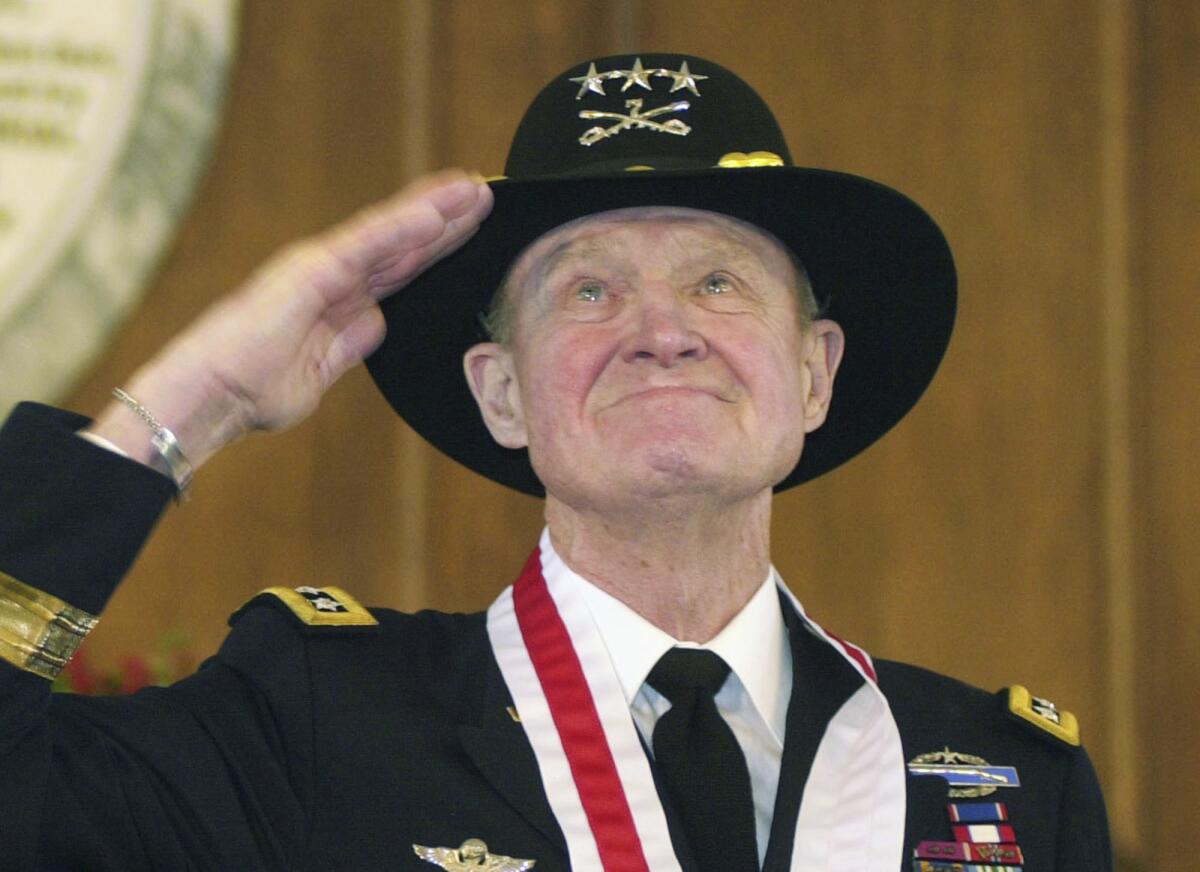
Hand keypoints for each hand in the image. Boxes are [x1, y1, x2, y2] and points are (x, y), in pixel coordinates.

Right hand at [87, 169, 492, 470]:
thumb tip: (377, 321)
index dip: (436, 248)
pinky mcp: (311, 272)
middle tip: (487, 195)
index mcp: (338, 300)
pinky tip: (437, 215)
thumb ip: (350, 344)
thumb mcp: (319, 370)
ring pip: (391, 233)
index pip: (399, 268)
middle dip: (447, 221)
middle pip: (403, 244)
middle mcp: (332, 275)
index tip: (471, 229)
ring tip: (475, 190)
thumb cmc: (253, 390)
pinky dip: (403, 229)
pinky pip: (367, 246)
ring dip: (434, 210)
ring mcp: (321, 268)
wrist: (212, 400)